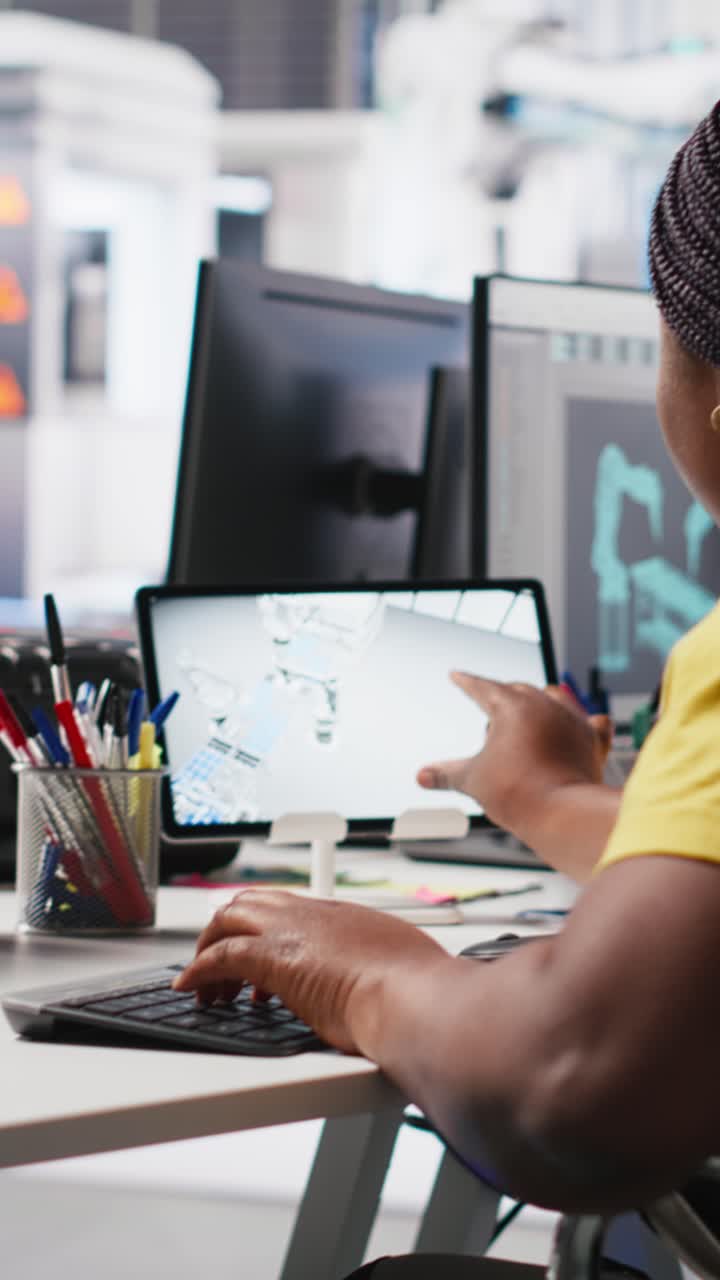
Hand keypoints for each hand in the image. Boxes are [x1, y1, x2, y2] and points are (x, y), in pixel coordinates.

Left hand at [173, 890, 445, 1052]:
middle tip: (226, 970)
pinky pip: (218, 956)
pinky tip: (190, 988)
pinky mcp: (271, 958)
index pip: (292, 910)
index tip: (264, 962)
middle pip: (254, 903)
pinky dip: (198, 969)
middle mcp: (313, 915)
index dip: (270, 930)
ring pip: (230, 918)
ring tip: (207, 986)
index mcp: (344, 916)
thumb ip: (389, 968)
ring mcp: (291, 932)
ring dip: (212, 948)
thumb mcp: (404, 966)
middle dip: (231, 930)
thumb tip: (399, 984)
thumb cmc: (419, 992)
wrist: (413, 999)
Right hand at [417, 673, 612, 839]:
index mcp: (511, 706)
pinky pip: (592, 722)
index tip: (457, 675)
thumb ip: (446, 774)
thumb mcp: (473, 780)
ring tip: (531, 713)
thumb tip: (422, 776)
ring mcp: (571, 720)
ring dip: (541, 701)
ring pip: (555, 697)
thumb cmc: (518, 793)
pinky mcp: (592, 741)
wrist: (561, 812)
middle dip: (502, 697)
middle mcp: (544, 704)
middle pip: (517, 690)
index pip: (482, 687)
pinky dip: (585, 722)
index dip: (466, 682)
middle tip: (490, 712)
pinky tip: (585, 722)